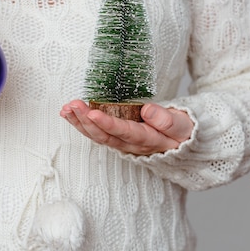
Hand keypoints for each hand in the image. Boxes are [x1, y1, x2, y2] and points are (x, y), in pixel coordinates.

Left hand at [60, 100, 193, 155]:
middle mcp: (131, 145)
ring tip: (66, 109)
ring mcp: (122, 143)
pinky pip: (96, 133)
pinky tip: (70, 113)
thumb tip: (148, 110)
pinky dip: (81, 123)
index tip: (92, 113)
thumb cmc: (182, 131)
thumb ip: (168, 120)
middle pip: (105, 136)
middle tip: (73, 105)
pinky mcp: (116, 138)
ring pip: (97, 136)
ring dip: (79, 123)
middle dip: (86, 121)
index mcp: (149, 140)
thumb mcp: (183, 125)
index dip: (108, 123)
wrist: (182, 142)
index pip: (125, 132)